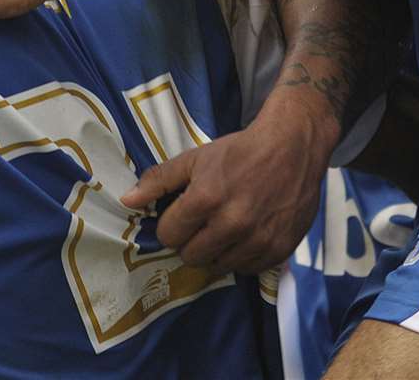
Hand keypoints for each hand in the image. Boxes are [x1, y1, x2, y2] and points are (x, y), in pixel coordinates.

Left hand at [120, 93, 327, 272]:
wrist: (292, 147)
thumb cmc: (238, 152)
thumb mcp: (195, 158)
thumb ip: (159, 180)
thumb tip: (126, 200)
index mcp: (205, 199)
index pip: (169, 236)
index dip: (172, 225)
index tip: (182, 216)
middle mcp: (231, 224)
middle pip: (191, 256)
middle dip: (191, 241)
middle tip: (203, 223)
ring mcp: (257, 240)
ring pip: (218, 267)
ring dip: (216, 252)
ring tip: (225, 229)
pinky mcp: (279, 249)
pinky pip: (247, 269)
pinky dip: (242, 257)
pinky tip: (245, 236)